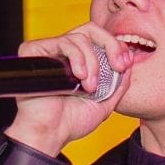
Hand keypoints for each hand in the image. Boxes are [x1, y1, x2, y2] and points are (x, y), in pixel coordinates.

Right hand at [3, 24, 135, 155]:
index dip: (116, 46)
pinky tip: (79, 78)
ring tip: (90, 86)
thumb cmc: (71, 122)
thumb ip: (119, 82)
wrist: (51, 134)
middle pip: (91, 30)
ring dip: (92, 62)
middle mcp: (62, 53)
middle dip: (111, 45)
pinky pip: (62, 42)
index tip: (125, 65)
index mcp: (77, 61)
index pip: (99, 39)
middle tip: (118, 66)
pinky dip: (77, 58)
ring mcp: (48, 51)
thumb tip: (131, 60)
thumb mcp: (105, 101)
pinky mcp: (34, 51)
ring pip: (79, 38)